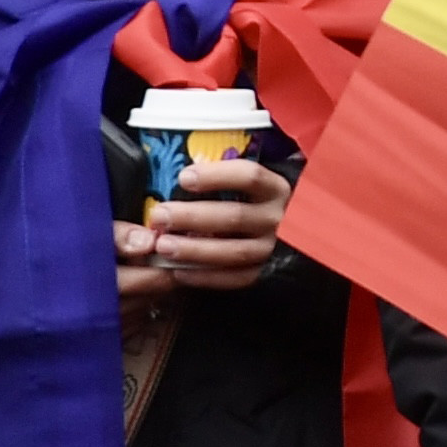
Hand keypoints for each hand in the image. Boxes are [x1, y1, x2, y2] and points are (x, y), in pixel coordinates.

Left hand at [129, 154, 292, 295]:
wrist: (286, 235)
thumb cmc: (256, 202)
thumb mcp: (250, 185)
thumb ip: (223, 178)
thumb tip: (185, 168)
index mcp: (275, 189)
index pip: (250, 176)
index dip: (215, 176)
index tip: (183, 178)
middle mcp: (278, 218)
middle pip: (235, 216)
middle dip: (192, 216)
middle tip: (160, 216)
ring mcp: (272, 247)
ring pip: (234, 251)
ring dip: (195, 249)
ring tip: (163, 246)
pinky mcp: (264, 272)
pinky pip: (235, 278)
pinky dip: (206, 277)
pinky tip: (179, 272)